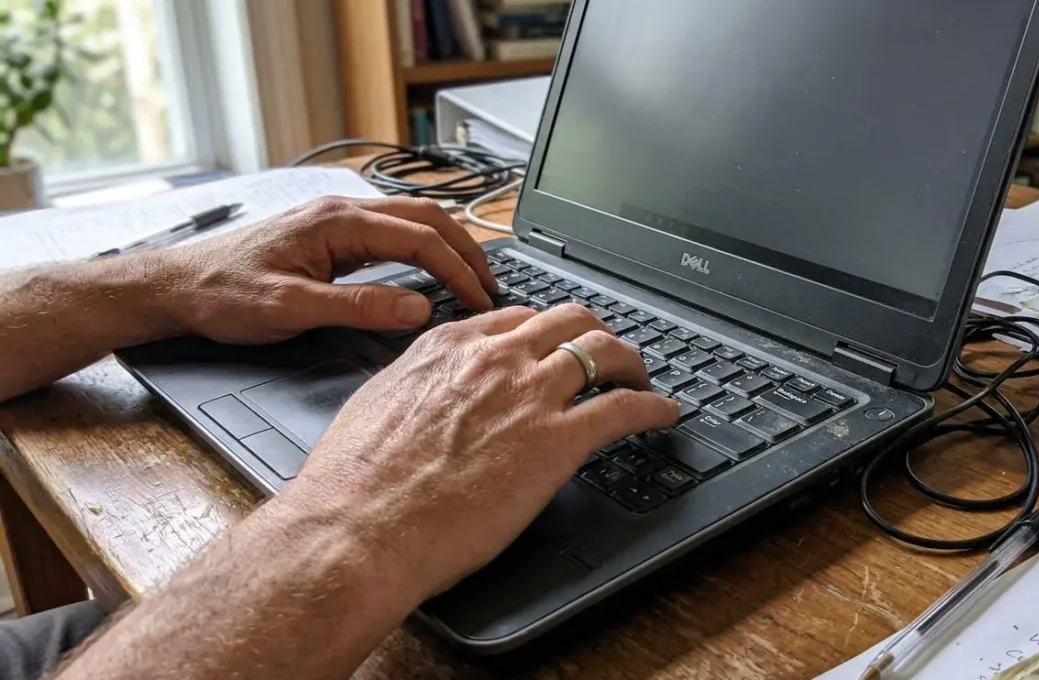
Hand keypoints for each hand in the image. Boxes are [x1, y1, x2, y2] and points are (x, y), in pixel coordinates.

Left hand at [158, 195, 498, 343]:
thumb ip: (357, 307)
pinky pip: (390, 233)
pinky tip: (430, 271)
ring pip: (410, 221)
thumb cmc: (222, 295)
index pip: (419, 238)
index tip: (480, 300)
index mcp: (336, 222)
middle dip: (466, 251)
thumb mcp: (290, 308)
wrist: (175, 286)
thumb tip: (417, 307)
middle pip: (426, 218)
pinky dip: (422, 249)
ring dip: (447, 247)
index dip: (458, 269)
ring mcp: (335, 219)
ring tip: (472, 278)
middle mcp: (340, 210)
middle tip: (492, 287)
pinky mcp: (329, 234)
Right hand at [282, 303, 679, 599]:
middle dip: (596, 333)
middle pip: (569, 321)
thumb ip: (413, 386)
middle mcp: (494, 359)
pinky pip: (624, 408)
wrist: (358, 526)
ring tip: (642, 378)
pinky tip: (664, 413)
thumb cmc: (355, 483)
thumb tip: (424, 394)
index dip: (546, 330)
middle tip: (608, 354)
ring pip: (603, 352)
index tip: (555, 344)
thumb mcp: (377, 405)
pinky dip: (653, 406)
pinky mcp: (557, 442)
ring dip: (631, 362)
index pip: (516, 318)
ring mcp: (529, 396)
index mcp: (449, 347)